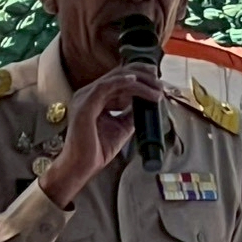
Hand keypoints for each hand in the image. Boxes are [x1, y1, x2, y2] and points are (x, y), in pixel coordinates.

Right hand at [38, 64, 163, 206]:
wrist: (81, 167)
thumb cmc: (96, 150)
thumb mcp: (121, 128)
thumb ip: (130, 115)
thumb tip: (146, 106)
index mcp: (94, 98)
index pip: (118, 79)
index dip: (139, 77)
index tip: (157, 81)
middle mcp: (88, 94)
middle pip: (118, 74)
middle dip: (142, 74)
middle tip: (160, 82)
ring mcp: (85, 98)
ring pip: (115, 79)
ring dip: (139, 81)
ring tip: (156, 88)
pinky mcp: (85, 105)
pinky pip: (105, 87)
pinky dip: (122, 82)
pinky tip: (136, 81)